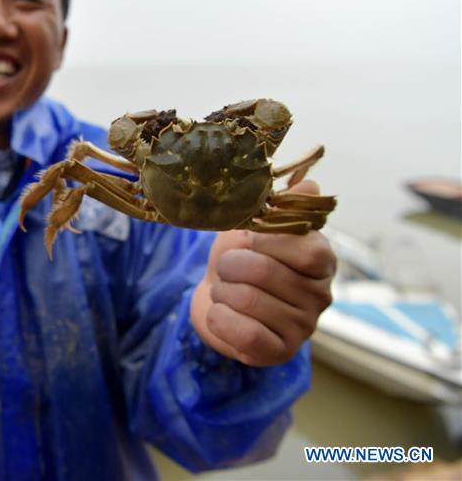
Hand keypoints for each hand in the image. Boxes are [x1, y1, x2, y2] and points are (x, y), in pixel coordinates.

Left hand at [190, 180, 335, 366]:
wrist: (217, 296)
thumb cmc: (240, 256)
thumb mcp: (254, 224)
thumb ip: (281, 205)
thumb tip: (309, 186)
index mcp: (322, 260)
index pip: (307, 251)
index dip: (268, 242)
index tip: (248, 239)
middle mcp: (320, 296)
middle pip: (267, 273)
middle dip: (231, 264)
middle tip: (226, 266)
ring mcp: (302, 328)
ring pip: (247, 300)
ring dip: (222, 290)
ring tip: (224, 289)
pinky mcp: (279, 353)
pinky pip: (244, 333)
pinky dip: (220, 318)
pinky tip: (221, 312)